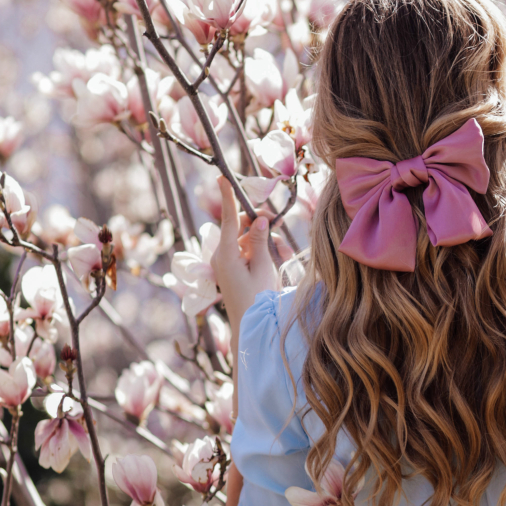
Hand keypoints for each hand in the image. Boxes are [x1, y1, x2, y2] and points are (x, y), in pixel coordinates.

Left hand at [210, 176, 278, 326]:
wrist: (250, 327)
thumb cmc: (257, 299)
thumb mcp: (261, 267)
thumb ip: (259, 241)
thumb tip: (259, 219)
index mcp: (226, 254)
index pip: (228, 219)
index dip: (227, 197)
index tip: (222, 177)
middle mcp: (222, 256)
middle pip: (240, 227)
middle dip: (259, 222)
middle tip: (279, 221)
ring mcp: (226, 263)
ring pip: (246, 239)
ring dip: (264, 239)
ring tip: (283, 250)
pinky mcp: (233, 269)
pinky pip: (247, 251)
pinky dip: (261, 250)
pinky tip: (277, 255)